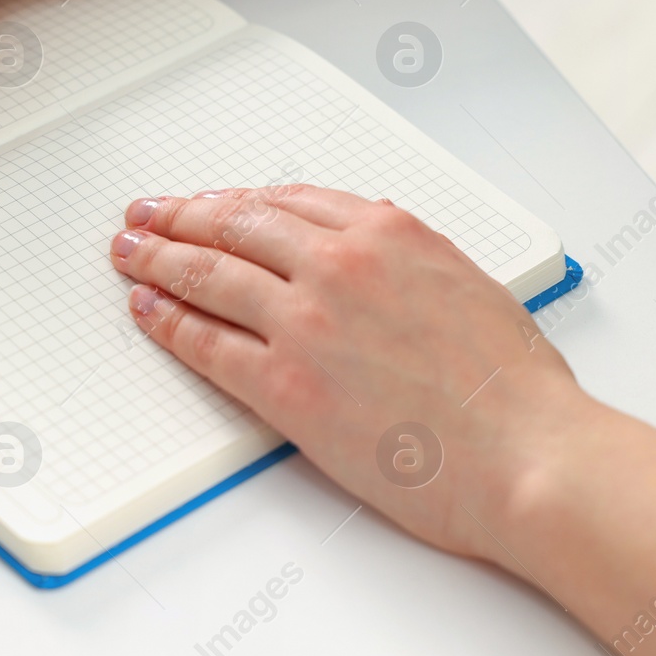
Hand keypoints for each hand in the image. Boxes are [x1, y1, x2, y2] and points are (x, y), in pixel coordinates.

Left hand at [108, 184, 591, 561]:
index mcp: (390, 233)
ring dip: (159, 259)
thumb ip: (410, 261)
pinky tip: (148, 311)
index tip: (212, 202)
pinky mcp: (285, 384)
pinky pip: (206, 342)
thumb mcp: (471, 287)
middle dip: (182, 217)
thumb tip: (373, 245)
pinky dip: (168, 322)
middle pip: (236, 226)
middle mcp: (340, 263)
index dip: (237, 200)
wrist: (526, 455)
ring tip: (130, 253)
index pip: (288, 201)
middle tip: (149, 215)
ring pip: (210, 273)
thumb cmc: (515, 390)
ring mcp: (307, 321)